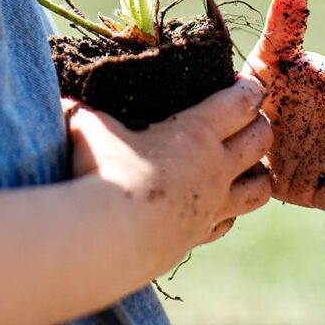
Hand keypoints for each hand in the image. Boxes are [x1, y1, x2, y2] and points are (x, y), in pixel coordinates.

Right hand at [62, 79, 272, 272]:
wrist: (105, 241)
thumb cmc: (101, 173)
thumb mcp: (89, 127)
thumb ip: (83, 111)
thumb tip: (63, 99)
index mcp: (196, 131)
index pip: (241, 102)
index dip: (249, 89)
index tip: (246, 84)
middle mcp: (215, 168)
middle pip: (261, 140)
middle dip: (260, 125)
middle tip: (247, 118)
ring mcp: (212, 207)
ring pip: (260, 188)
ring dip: (258, 172)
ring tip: (245, 164)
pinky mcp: (198, 238)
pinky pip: (229, 222)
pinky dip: (230, 211)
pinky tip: (215, 206)